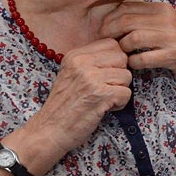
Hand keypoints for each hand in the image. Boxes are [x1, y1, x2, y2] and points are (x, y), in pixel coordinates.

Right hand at [37, 38, 131, 153]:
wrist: (49, 131)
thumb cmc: (64, 105)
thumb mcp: (71, 74)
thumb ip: (92, 61)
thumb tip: (122, 52)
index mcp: (75, 55)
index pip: (112, 44)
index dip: (114, 61)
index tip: (103, 75)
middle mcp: (82, 63)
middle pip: (123, 58)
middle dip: (119, 75)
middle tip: (104, 89)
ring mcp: (91, 79)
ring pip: (127, 76)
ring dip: (119, 91)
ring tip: (102, 99)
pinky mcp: (100, 95)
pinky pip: (126, 93)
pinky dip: (119, 104)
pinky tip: (104, 108)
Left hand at [98, 1, 175, 85]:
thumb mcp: (166, 21)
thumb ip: (145, 16)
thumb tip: (116, 14)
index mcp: (161, 9)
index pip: (127, 7)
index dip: (110, 18)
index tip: (104, 28)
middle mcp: (166, 20)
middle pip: (126, 21)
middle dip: (110, 32)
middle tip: (106, 41)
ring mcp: (170, 38)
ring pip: (133, 38)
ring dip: (122, 47)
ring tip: (122, 52)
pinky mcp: (173, 55)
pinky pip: (143, 58)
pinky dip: (134, 62)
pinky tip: (134, 63)